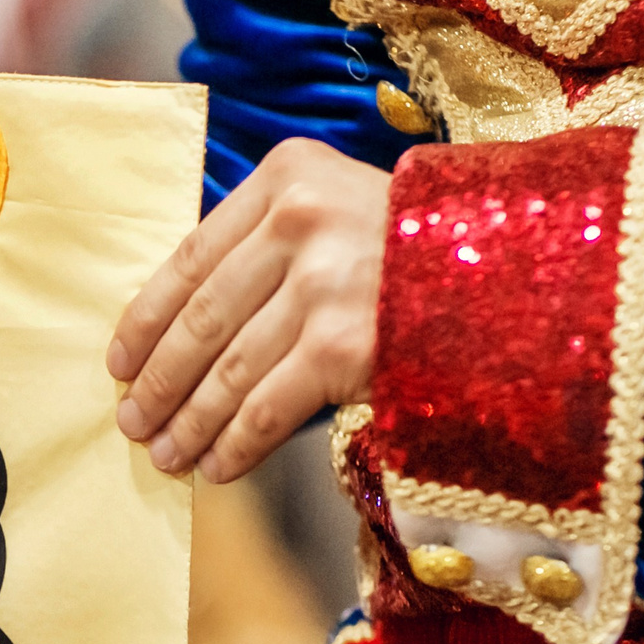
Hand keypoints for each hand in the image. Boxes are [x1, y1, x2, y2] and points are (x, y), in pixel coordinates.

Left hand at [107, 137, 389, 482]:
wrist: (524, 274)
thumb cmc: (421, 253)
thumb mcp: (341, 212)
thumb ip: (270, 247)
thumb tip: (180, 333)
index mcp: (288, 176)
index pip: (191, 258)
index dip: (146, 318)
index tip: (119, 359)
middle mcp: (301, 220)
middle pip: (202, 318)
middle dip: (158, 381)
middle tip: (132, 421)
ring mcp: (324, 283)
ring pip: (227, 369)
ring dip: (188, 422)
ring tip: (164, 454)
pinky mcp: (346, 344)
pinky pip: (266, 406)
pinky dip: (234, 443)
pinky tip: (215, 467)